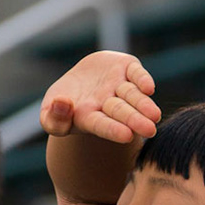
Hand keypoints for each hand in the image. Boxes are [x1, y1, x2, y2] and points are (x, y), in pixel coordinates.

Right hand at [40, 51, 159, 143]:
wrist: (78, 85)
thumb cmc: (62, 107)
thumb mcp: (49, 115)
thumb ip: (53, 119)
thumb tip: (62, 103)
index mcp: (90, 119)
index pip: (102, 125)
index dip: (113, 129)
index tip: (126, 136)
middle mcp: (107, 104)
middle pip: (122, 112)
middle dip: (135, 119)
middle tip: (150, 129)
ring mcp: (118, 86)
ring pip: (133, 95)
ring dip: (143, 104)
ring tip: (154, 115)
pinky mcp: (126, 68)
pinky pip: (137, 73)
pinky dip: (143, 79)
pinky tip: (149, 88)